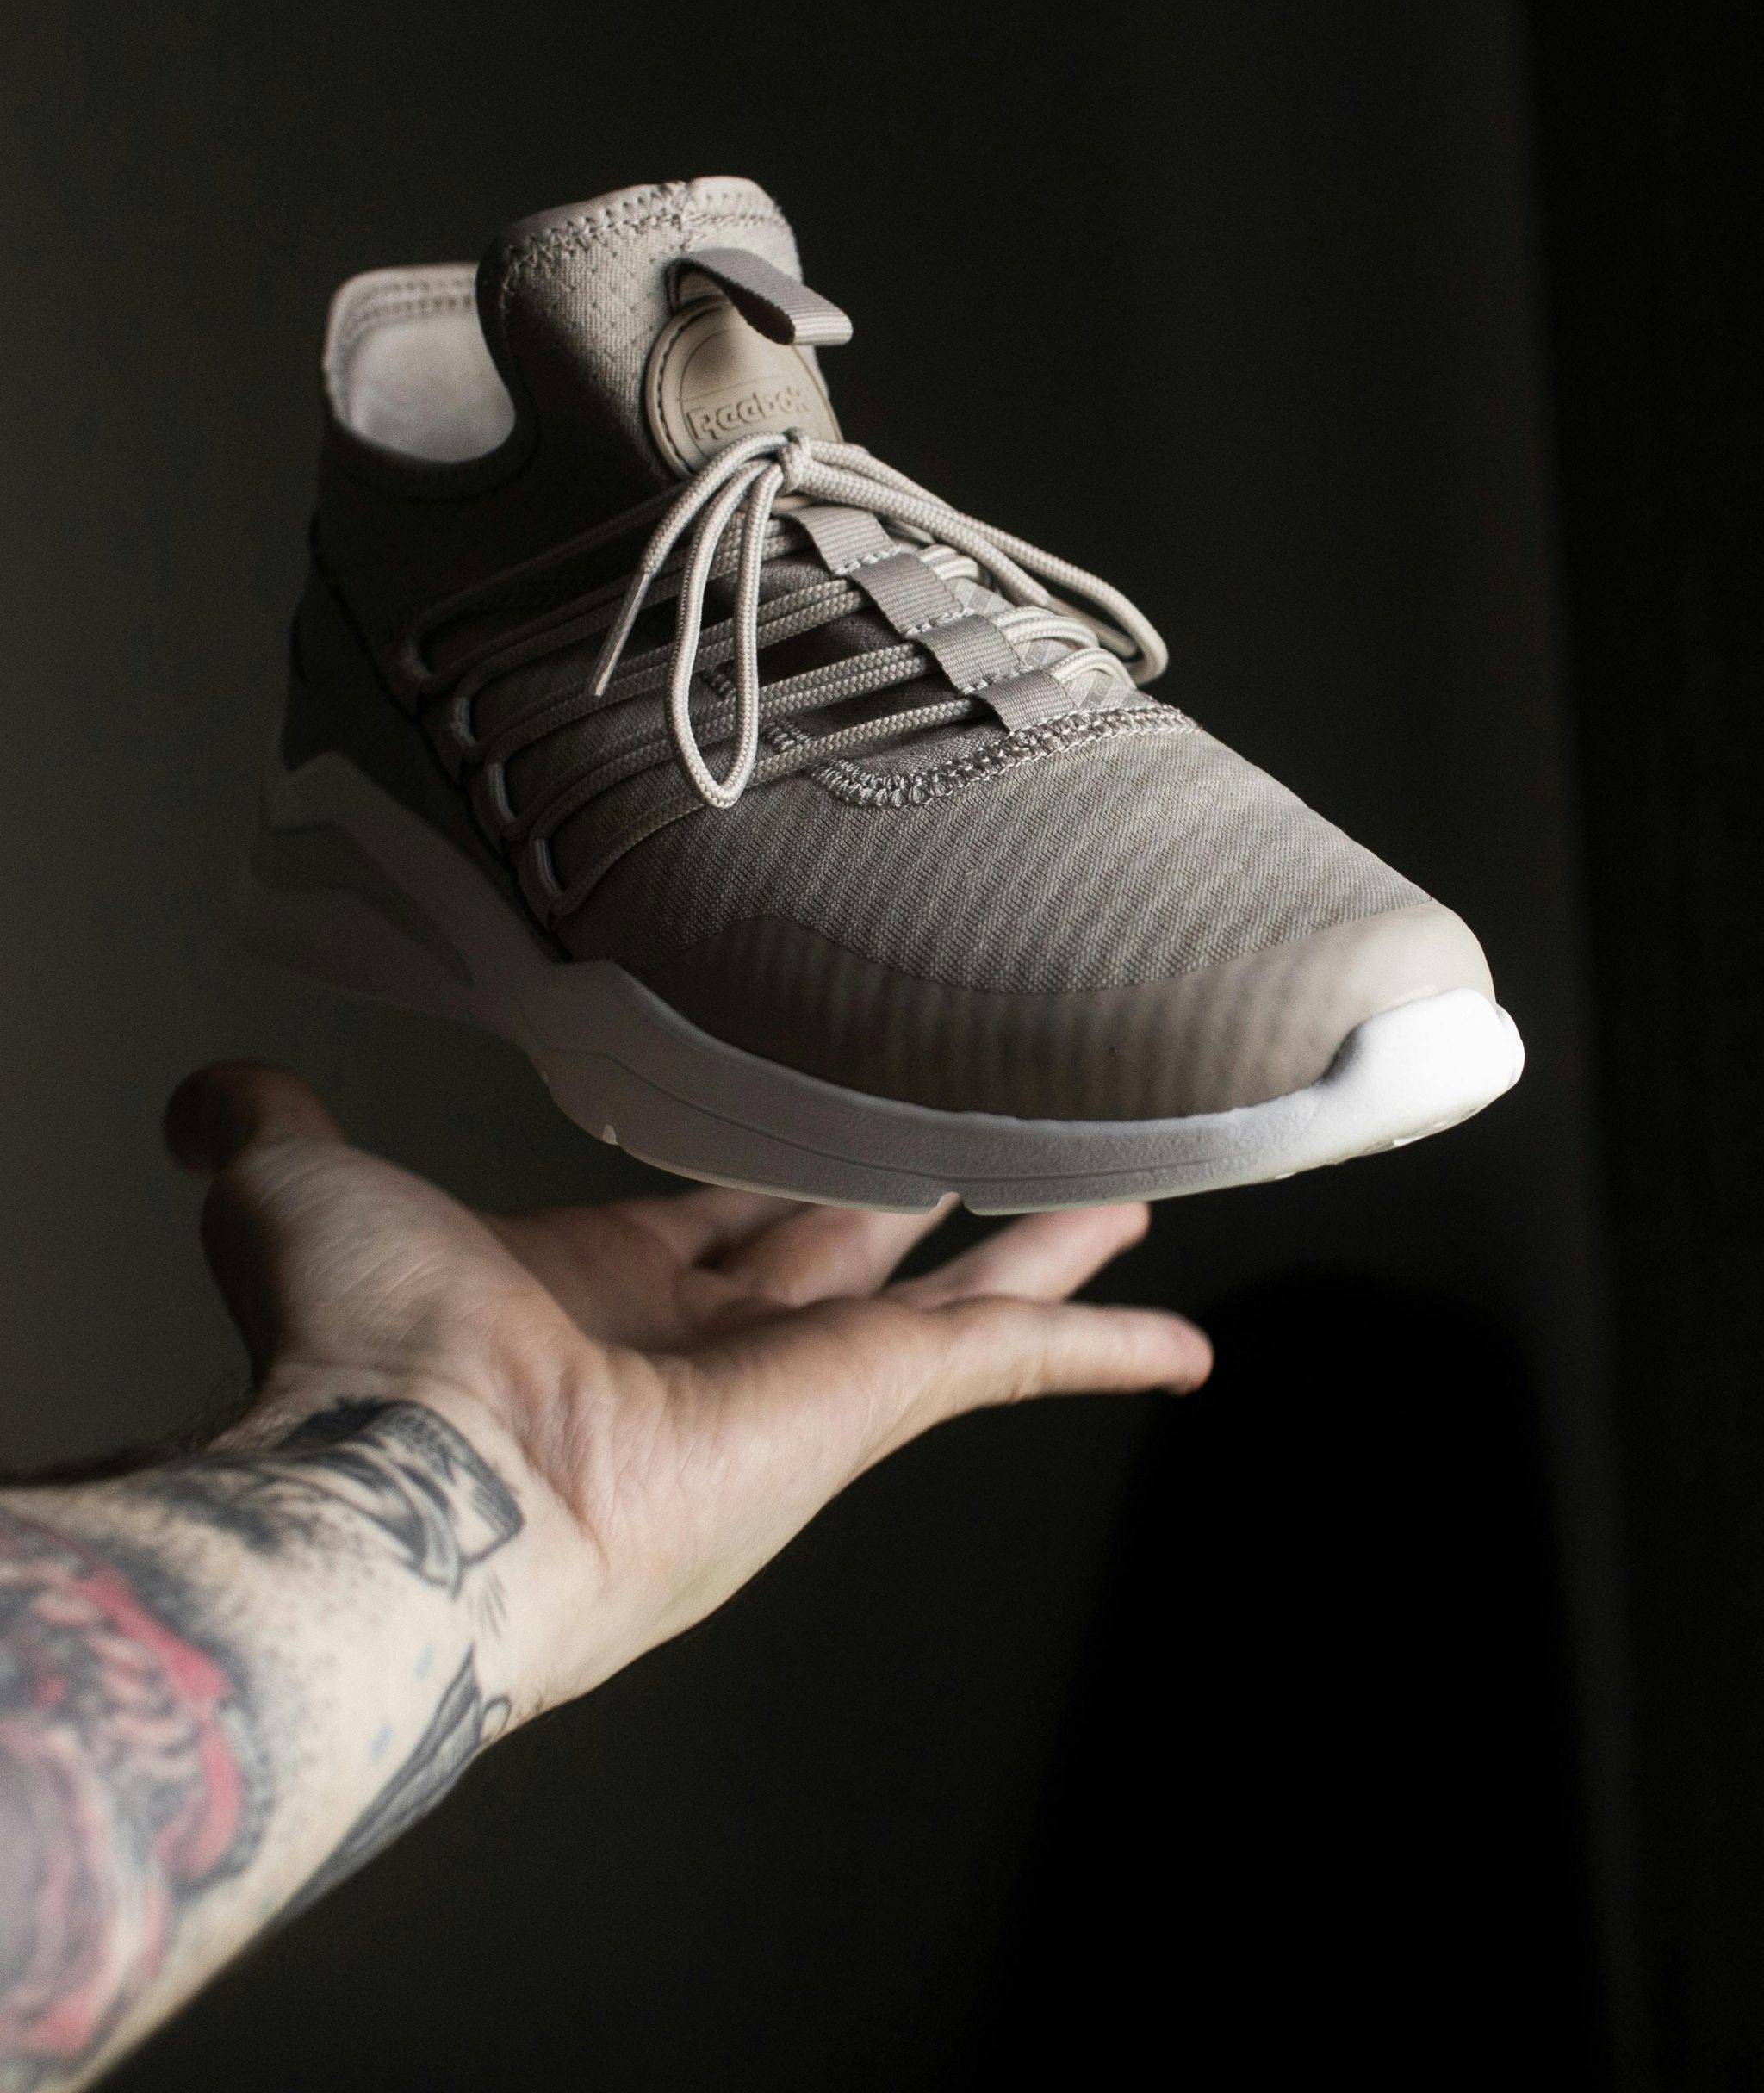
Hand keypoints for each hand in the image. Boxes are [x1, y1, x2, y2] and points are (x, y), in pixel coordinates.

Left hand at [166, 1061, 1210, 1721]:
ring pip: (953, 1296)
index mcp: (604, 1287)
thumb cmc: (357, 1351)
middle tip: (1001, 1161)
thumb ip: (273, 1134)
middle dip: (927, 1207)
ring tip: (1122, 1202)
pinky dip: (1101, 1350)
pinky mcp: (867, 1402)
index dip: (772, 1168)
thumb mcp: (303, 1193)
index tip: (817, 1119)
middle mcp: (714, 1342)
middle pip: (857, 1255)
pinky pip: (1011, 1361)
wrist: (411, 1478)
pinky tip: (1181, 1343)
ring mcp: (799, 1379)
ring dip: (1038, 1253)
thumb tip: (221, 1092)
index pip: (716, 1215)